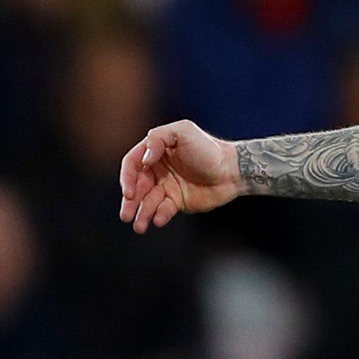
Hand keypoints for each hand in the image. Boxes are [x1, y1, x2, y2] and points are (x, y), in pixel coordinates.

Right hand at [119, 120, 241, 231]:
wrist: (232, 170)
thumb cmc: (208, 148)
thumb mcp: (182, 132)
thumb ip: (158, 138)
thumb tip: (145, 159)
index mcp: (154, 152)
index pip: (132, 164)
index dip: (127, 178)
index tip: (129, 192)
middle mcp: (157, 170)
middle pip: (137, 187)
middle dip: (130, 202)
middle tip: (126, 215)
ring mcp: (167, 187)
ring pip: (148, 202)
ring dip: (141, 214)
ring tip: (139, 226)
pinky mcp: (177, 201)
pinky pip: (164, 210)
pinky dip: (160, 215)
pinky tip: (159, 220)